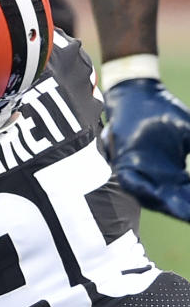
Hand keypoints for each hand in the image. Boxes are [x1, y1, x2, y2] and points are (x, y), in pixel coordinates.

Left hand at [102, 77, 189, 220]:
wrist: (139, 93)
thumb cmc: (166, 112)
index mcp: (173, 172)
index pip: (187, 194)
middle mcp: (156, 176)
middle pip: (172, 201)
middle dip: (184, 210)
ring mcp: (139, 171)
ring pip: (152, 197)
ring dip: (167, 205)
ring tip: (182, 214)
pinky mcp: (123, 162)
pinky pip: (130, 181)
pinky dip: (143, 189)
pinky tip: (156, 197)